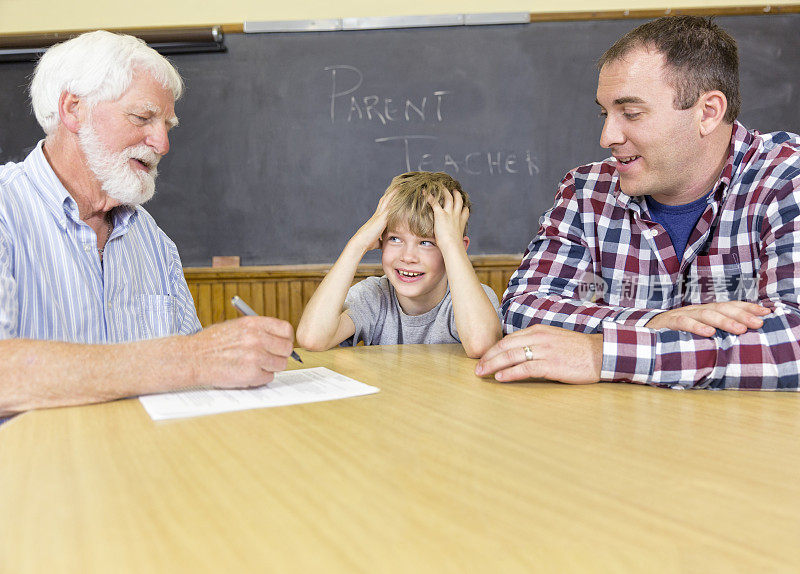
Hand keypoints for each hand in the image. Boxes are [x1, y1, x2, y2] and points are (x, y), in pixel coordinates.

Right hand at [188, 316, 294, 387]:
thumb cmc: (213, 342)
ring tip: (254, 365)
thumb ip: (259, 330)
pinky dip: (260, 378)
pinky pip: (268, 378)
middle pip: (286, 349)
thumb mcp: (236, 326)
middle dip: (279, 355)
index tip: (280, 344)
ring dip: (270, 367)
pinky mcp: (251, 374)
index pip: (286, 330)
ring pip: (280, 365)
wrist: (192, 357)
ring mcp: (255, 357)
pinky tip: (246, 373)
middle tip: (268, 358)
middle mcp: (256, 338)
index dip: (285, 339)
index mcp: (254, 323)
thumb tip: (281, 339)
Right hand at [351, 188, 397, 251]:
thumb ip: (381, 241)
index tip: (392, 195)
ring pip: (387, 200)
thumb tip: (384, 244)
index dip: (387, 201)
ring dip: (393, 193)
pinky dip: (395, 199)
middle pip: (385, 200)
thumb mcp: (377, 241)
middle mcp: (378, 215)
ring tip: (400, 185)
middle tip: (397, 186)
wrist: (361, 242)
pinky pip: (390, 205)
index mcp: (377, 220)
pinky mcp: (382, 218)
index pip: (383, 208)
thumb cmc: (367, 243)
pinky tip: (400, 194)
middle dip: (391, 193)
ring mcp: (380, 215)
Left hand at [428, 188, 468, 247]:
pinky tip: (424, 192)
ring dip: (445, 191)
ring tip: (441, 186)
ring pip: (448, 197)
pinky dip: (429, 196)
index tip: (464, 205)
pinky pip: (434, 202)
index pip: (465, 212)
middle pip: (458, 201)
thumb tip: (456, 249)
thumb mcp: (457, 242)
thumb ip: (456, 241)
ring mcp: (449, 213)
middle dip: (457, 194)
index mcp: (461, 222)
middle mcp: (456, 215)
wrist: (452, 246)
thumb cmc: (454, 247)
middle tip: (455, 190)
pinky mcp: (440, 214)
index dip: (464, 207)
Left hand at [475, 324, 602, 383]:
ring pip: (511, 356)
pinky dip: (510, 373)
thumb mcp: (554, 339)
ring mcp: (545, 351)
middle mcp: (539, 338)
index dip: (493, 350)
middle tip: (477, 368)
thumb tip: (518, 353)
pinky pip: (525, 368)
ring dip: (493, 365)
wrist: (601, 353)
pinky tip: (500, 378)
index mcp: (538, 331)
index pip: (508, 339)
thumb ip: (536, 343)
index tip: (483, 358)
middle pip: (505, 346)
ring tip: (482, 373)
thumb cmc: (578, 349)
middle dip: (488, 357)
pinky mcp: (551, 365)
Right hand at [645, 301, 769, 336]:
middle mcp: (695, 310)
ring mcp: (681, 314)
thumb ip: (714, 332)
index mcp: (704, 311)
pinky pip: (683, 322)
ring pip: (705, 314)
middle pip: (721, 308)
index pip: (729, 306)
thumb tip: (742, 337)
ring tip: (740, 330)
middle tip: (759, 323)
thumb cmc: (673, 336)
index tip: (766, 312)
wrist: (641, 333)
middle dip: (741, 315)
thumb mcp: (696, 332)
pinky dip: (696, 327)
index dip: (747, 308)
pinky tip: (709, 333)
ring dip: (724, 321)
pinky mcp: (667, 322)